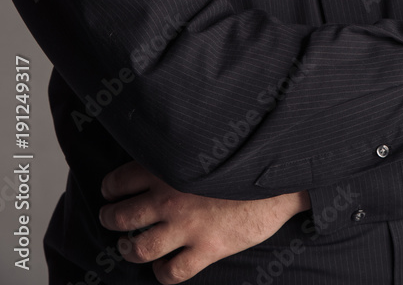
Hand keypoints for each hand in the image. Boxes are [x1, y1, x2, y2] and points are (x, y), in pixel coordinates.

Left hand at [99, 160, 310, 283]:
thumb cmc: (245, 154)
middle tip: (111, 219)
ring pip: (140, 248)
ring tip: (128, 246)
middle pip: (123, 216)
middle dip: (111, 219)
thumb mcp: (206, 142)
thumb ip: (180, 151)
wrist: (279, 175)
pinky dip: (161, 274)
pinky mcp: (206, 249)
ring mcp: (186, 227)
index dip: (111, 188)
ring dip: (128, 249)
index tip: (112, 191)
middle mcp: (169, 198)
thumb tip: (165, 150)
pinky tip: (162, 267)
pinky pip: (172, 272)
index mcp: (167, 167)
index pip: (120, 180)